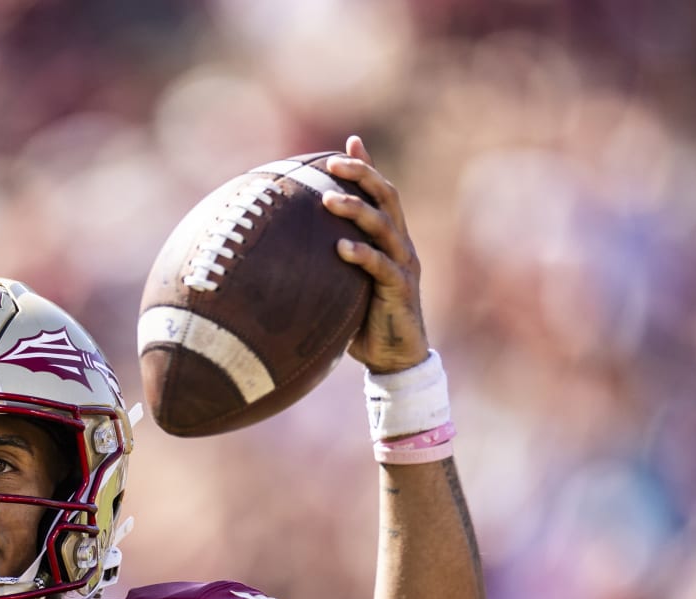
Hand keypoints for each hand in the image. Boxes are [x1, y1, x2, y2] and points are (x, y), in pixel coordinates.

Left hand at [323, 135, 428, 374]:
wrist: (393, 358)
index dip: (367, 166)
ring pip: (385, 226)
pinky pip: (382, 267)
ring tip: (328, 199)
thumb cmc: (364, 318)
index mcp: (391, 239)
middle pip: (388, 197)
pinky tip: (340, 248)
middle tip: (332, 162)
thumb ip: (332, 259)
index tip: (346, 144)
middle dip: (363, 175)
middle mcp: (401, 245)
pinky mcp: (401, 290)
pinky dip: (362, 255)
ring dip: (357, 209)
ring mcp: (404, 265)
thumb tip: (292, 248)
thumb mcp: (346, 283)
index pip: (382, 193)